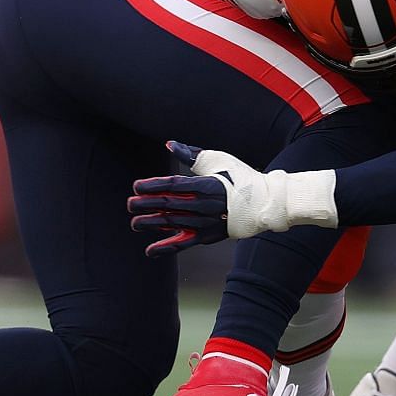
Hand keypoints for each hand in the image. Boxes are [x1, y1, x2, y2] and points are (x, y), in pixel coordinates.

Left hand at [128, 141, 338, 254]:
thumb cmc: (240, 177)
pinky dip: (166, 248)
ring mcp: (206, 222)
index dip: (154, 186)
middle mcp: (204, 205)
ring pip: (173, 224)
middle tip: (130, 204)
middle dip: (147, 205)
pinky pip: (184, 244)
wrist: (264, 202)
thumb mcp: (218, 160)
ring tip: (135, 223)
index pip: (174, 185)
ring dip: (152, 224)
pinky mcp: (208, 235)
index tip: (137, 186)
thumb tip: (170, 144)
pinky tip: (150, 250)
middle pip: (170, 205)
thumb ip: (191, 154)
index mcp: (206, 184)